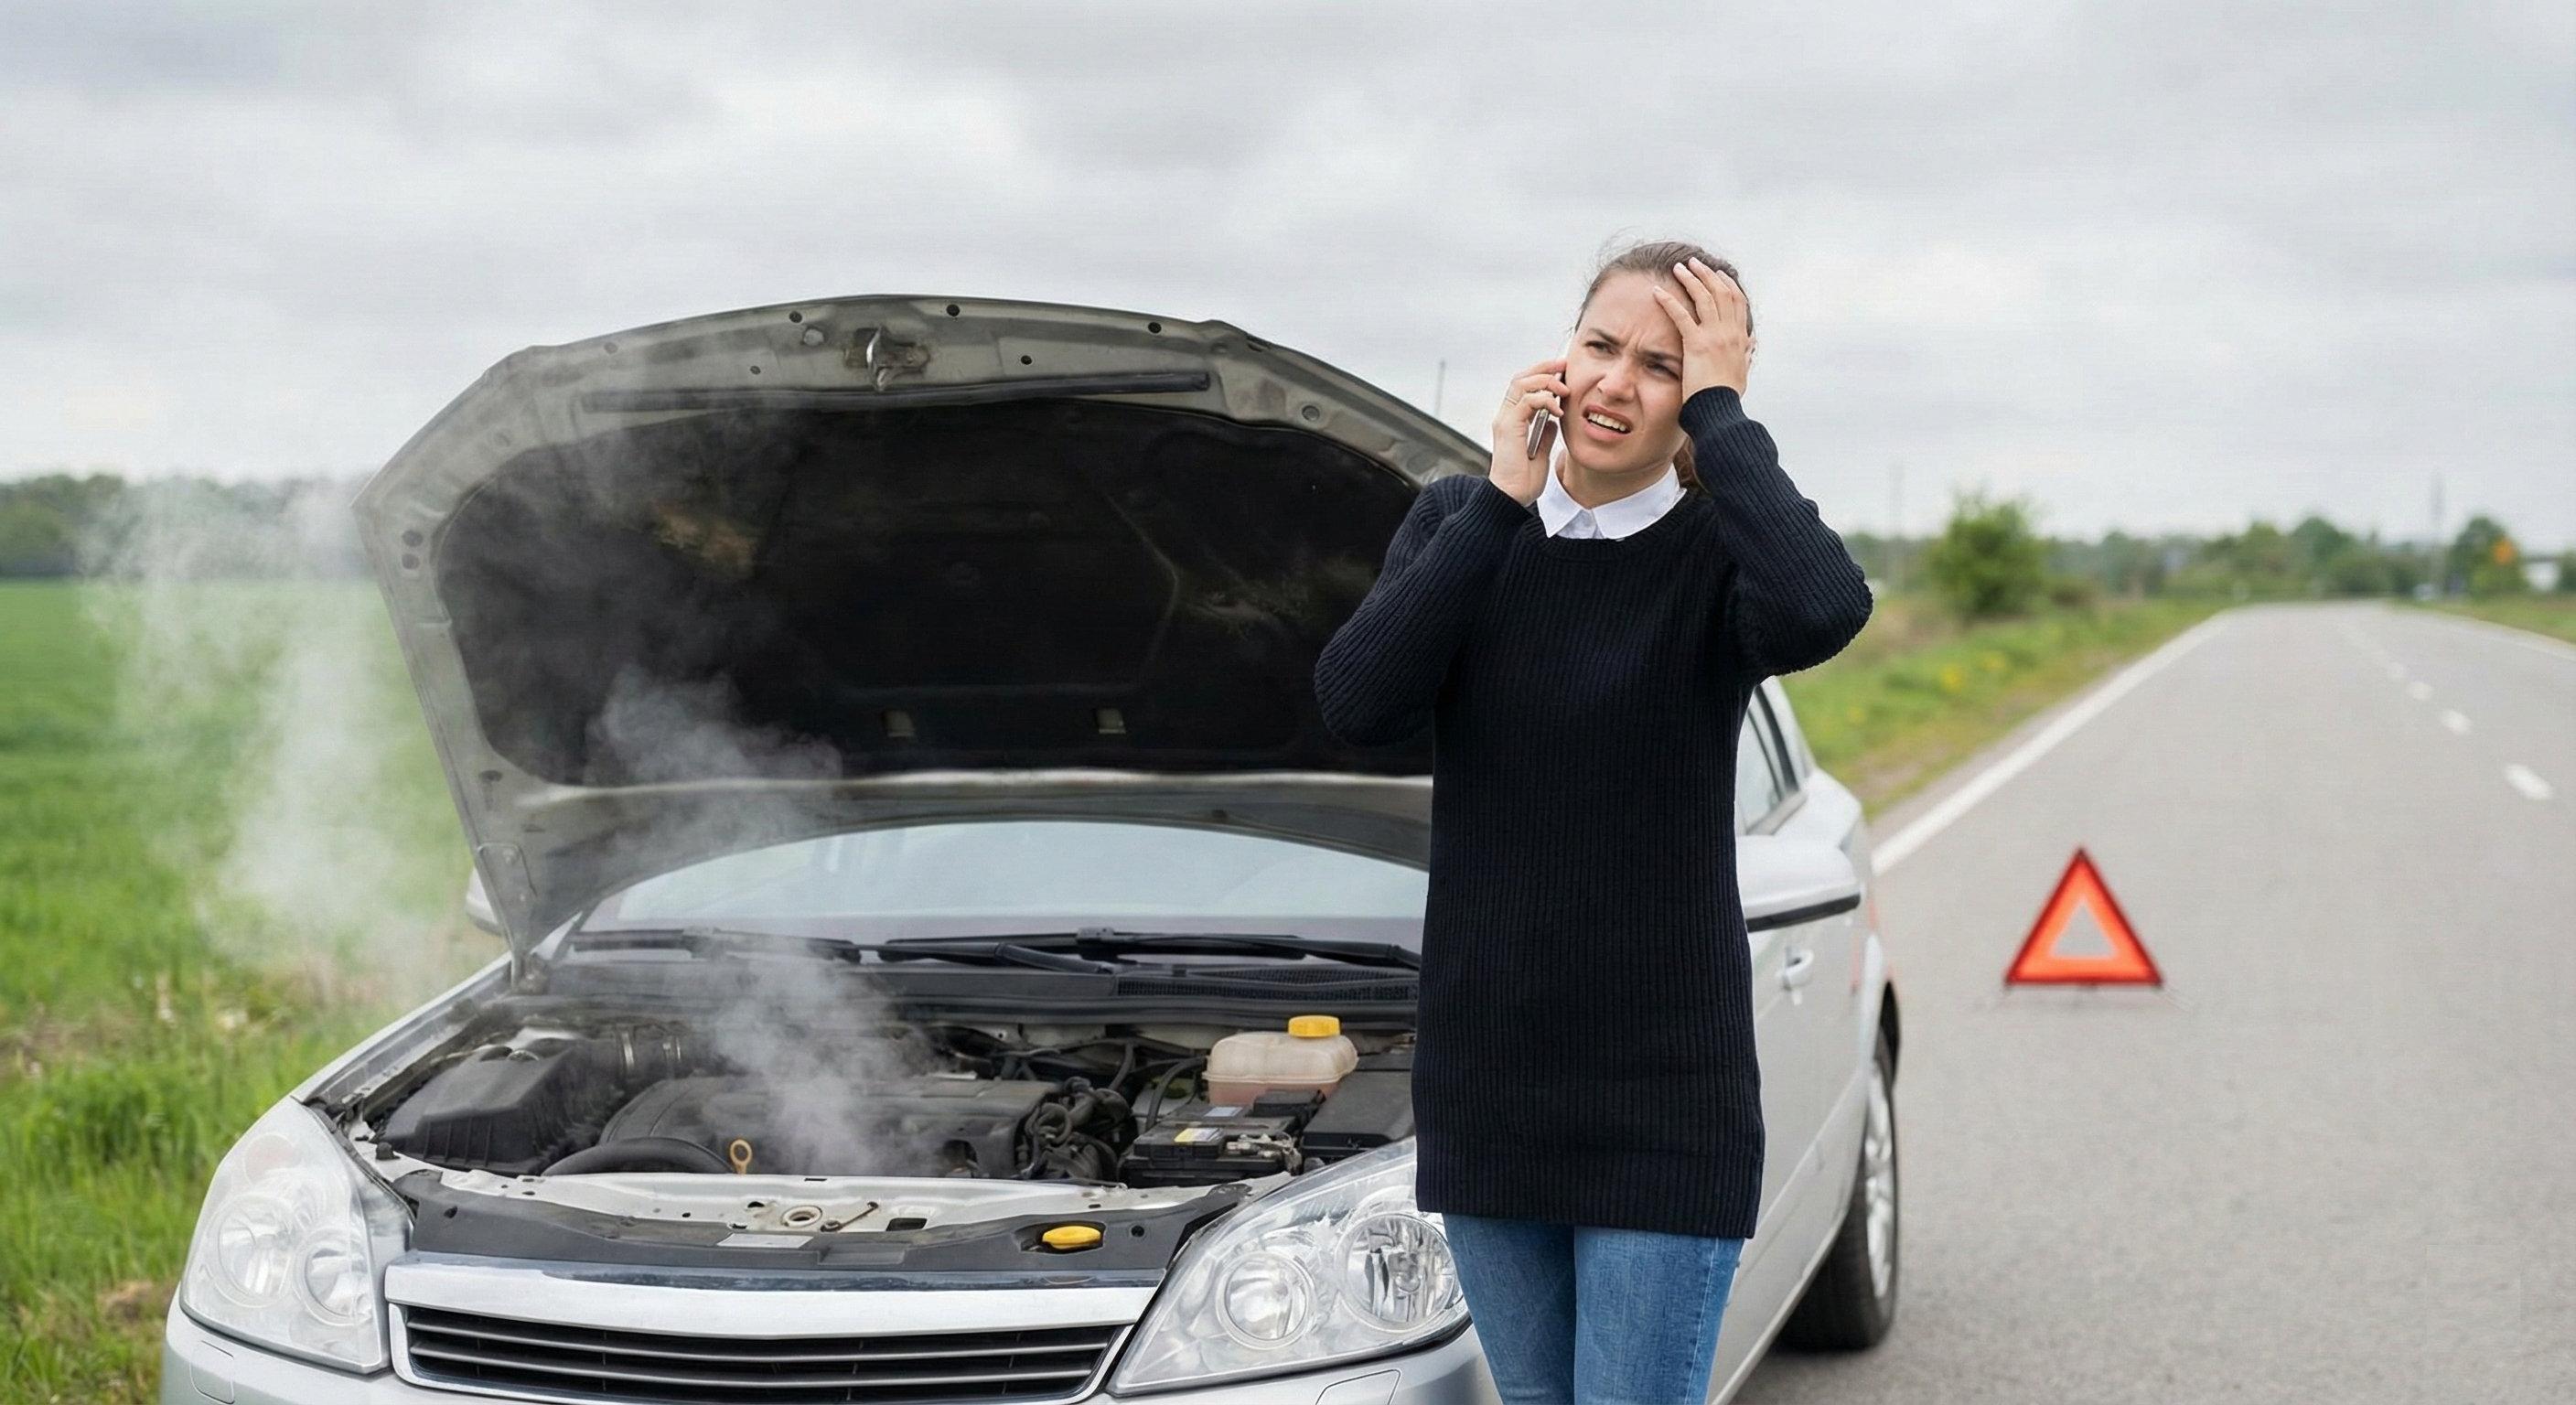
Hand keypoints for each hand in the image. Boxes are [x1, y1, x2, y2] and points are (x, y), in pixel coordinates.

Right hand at [1488, 357, 1567, 504]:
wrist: (1511, 498)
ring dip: (1546, 380)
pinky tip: (1558, 409)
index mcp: (1512, 421)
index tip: (1563, 372)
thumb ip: (1545, 434)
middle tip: (1565, 366)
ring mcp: (1505, 421)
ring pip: (1521, 384)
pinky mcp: (1509, 428)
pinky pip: (1527, 402)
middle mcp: (1506, 417)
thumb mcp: (1540, 453)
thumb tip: (1553, 421)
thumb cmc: (1522, 480)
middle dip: (1544, 368)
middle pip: (1520, 378)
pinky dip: (1545, 400)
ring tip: (1564, 388)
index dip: (1542, 374)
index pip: (1524, 387)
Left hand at [1651, 258, 1752, 398]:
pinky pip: (1681, 316)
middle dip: (1707, 274)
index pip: (1738, 302)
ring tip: (1678, 268)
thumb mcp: (1742, 372)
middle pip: (1721, 292)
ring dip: (1691, 279)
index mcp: (1740, 338)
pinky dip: (1668, 301)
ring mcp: (1715, 336)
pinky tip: (1657, 291)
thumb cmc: (1727, 398)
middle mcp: (1730, 332)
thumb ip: (1746, 354)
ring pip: (1704, 297)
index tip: (1719, 274)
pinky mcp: (1696, 344)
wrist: (1720, 412)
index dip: (1728, 284)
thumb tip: (1752, 342)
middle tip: (1694, 263)